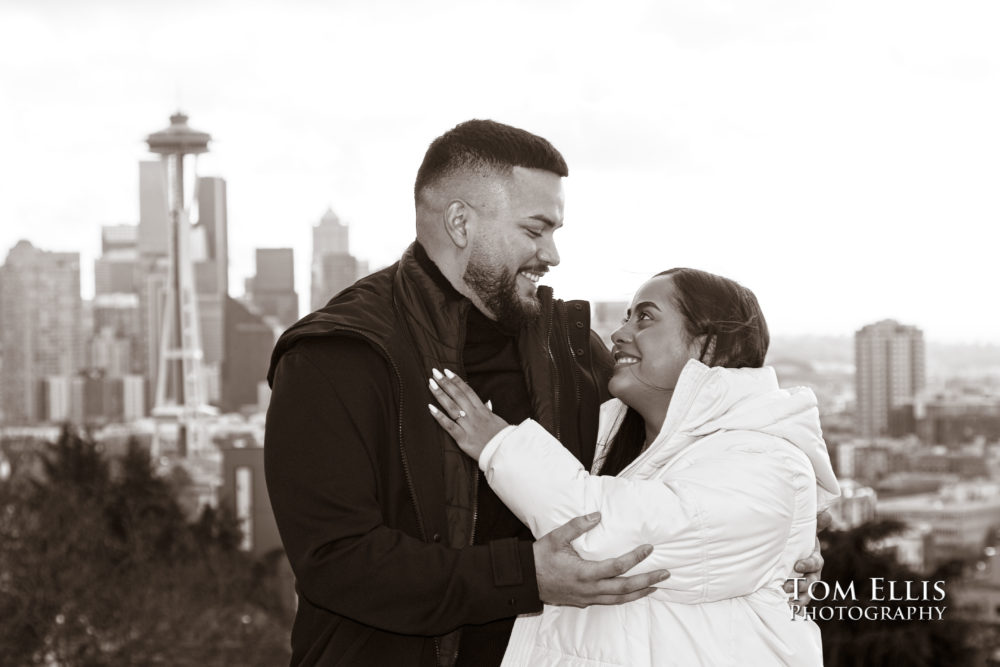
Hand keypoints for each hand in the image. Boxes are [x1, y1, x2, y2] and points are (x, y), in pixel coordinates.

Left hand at [427, 368, 508, 460]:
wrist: (505, 453)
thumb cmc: (502, 438)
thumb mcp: (497, 421)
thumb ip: (489, 411)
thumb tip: (487, 402)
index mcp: (482, 410)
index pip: (468, 391)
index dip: (457, 380)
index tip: (447, 371)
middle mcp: (474, 415)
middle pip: (458, 395)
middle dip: (445, 383)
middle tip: (434, 372)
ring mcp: (468, 426)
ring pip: (452, 407)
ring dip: (440, 394)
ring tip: (431, 384)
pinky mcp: (463, 438)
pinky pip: (449, 426)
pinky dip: (439, 416)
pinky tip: (430, 408)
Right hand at [534, 513, 669, 607]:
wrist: (525, 580)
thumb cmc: (540, 557)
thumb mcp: (556, 537)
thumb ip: (577, 525)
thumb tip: (597, 515)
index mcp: (584, 573)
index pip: (617, 567)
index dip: (635, 558)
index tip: (648, 548)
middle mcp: (589, 589)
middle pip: (624, 588)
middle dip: (647, 580)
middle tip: (665, 574)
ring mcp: (587, 597)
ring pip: (619, 599)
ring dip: (639, 592)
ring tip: (655, 586)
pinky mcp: (583, 601)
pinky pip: (609, 602)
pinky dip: (624, 598)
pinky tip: (632, 592)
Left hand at [783, 510, 830, 606]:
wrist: (790, 551)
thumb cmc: (800, 540)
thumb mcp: (806, 531)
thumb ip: (816, 524)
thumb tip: (826, 513)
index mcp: (814, 558)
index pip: (814, 563)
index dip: (807, 565)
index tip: (797, 565)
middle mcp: (812, 573)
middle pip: (811, 582)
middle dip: (800, 585)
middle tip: (786, 586)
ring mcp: (805, 583)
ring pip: (806, 594)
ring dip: (798, 598)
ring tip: (787, 600)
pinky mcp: (797, 590)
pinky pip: (800, 601)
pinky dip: (796, 606)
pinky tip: (789, 610)